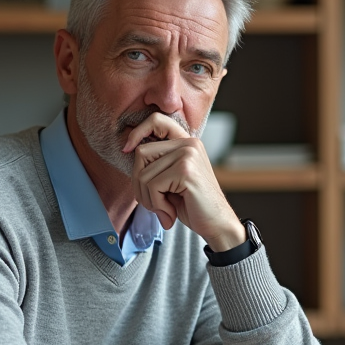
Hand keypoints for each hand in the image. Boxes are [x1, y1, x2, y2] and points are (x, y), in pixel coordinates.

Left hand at [123, 113, 245, 250]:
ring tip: (164, 209)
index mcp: (186, 142)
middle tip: (153, 202)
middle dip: (139, 183)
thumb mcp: (172, 179)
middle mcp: (189, 144)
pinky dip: (156, 205)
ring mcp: (188, 155)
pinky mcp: (185, 170)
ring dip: (148, 199)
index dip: (137, 132)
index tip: (126, 149)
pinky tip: (170, 212)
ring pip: (143, 174)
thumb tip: (127, 148)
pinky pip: (152, 186)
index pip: (156, 120)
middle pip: (141, 153)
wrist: (217, 224)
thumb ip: (156, 163)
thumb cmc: (193, 205)